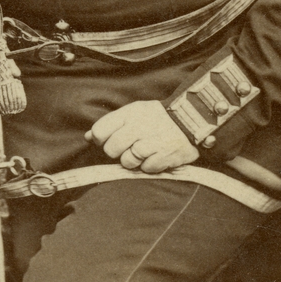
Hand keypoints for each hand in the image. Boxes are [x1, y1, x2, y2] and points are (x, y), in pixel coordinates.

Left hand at [85, 100, 199, 172]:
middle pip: (111, 149)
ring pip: (127, 161)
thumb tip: (87, 137)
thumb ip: (111, 123)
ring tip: (143, 152)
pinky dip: (149, 166)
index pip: (100, 130)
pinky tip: (155, 156)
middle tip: (127, 147)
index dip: (100, 139)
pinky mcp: (164, 156)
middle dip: (116, 152)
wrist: (192, 120)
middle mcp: (140, 126)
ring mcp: (152, 141)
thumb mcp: (134, 112)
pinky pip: (145, 169)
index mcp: (130, 112)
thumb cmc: (157, 118)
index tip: (107, 140)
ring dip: (132, 161)